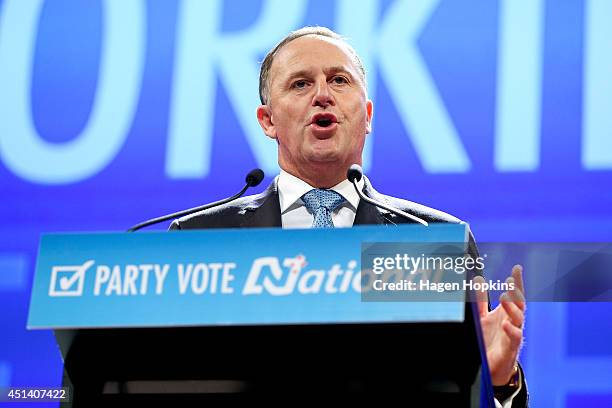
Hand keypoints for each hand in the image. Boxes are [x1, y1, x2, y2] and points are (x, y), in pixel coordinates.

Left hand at [475, 265, 525, 384]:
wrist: (492, 367)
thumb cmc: (490, 340)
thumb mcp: (483, 317)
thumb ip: (481, 300)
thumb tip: (478, 279)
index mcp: (506, 313)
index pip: (514, 294)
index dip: (516, 281)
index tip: (517, 268)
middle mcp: (512, 322)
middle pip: (519, 304)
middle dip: (516, 292)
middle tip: (511, 280)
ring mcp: (513, 334)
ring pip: (518, 319)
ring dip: (512, 308)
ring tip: (504, 297)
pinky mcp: (510, 349)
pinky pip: (514, 339)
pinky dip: (511, 331)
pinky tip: (506, 324)